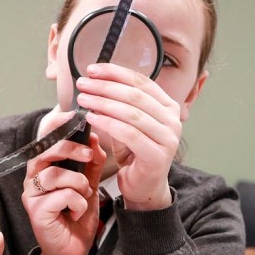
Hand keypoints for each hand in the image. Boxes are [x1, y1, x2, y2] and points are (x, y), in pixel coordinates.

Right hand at [23, 114, 106, 254]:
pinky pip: (61, 195)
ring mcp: (31, 195)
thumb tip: (94, 138)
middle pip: (45, 150)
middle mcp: (32, 178)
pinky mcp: (35, 211)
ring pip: (55, 174)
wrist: (71, 253)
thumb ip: (91, 164)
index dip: (57, 125)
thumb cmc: (76, 219)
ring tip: (83, 197)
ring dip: (78, 184)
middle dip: (71, 148)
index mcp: (43, 168)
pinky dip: (77, 203)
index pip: (45, 139)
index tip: (76, 117)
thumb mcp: (90, 186)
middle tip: (89, 155)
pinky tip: (75, 213)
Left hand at [76, 64, 177, 211]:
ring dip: (103, 103)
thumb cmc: (134, 152)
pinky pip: (128, 133)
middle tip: (82, 84)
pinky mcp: (158, 155)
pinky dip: (107, 123)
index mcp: (168, 106)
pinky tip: (90, 118)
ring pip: (131, 113)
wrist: (143, 186)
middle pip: (135, 95)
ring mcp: (169, 138)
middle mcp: (173, 120)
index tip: (92, 69)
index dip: (115, 73)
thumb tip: (94, 81)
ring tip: (83, 99)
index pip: (141, 82)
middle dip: (105, 86)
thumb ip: (119, 104)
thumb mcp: (127, 123)